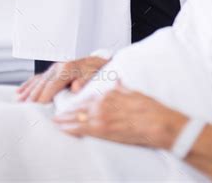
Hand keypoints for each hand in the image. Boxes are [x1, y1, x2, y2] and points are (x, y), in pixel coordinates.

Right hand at [17, 56, 108, 103]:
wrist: (97, 61)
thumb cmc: (96, 71)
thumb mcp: (93, 75)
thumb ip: (84, 81)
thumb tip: (76, 87)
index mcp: (67, 69)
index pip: (51, 85)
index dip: (43, 97)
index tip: (36, 108)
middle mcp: (58, 67)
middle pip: (42, 84)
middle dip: (32, 97)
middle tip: (23, 109)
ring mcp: (54, 68)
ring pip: (38, 81)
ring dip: (28, 92)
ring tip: (18, 103)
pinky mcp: (53, 70)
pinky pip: (38, 77)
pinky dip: (28, 84)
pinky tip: (19, 92)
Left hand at [53, 81, 186, 148]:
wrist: (156, 123)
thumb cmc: (149, 108)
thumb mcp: (133, 92)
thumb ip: (121, 87)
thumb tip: (116, 80)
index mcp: (110, 93)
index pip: (88, 97)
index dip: (78, 102)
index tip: (71, 105)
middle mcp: (103, 103)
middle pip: (80, 107)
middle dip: (67, 111)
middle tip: (56, 115)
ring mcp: (102, 117)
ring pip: (78, 118)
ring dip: (65, 120)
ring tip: (55, 122)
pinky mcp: (103, 130)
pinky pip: (82, 129)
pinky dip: (71, 129)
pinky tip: (63, 130)